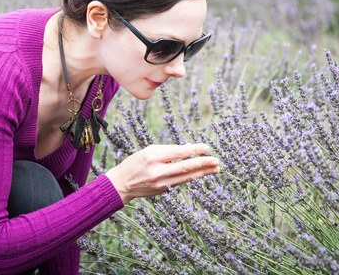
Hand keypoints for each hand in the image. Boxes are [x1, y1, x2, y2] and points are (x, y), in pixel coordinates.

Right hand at [104, 143, 219, 204]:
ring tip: (216, 169)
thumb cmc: (135, 163)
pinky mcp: (163, 191)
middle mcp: (158, 171)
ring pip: (186, 178)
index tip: (206, 148)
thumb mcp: (149, 151)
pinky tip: (201, 173)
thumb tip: (188, 149)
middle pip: (185, 167)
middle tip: (217, 161)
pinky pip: (181, 182)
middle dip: (203, 164)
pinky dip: (192, 177)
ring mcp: (161, 183)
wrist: (121, 184)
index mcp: (153, 156)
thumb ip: (168, 151)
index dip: (194, 150)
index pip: (178, 153)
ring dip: (203, 173)